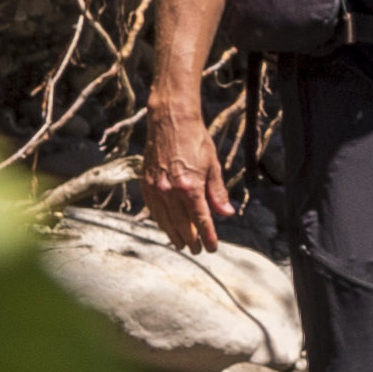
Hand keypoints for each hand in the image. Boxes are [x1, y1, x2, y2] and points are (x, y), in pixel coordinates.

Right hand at [147, 111, 231, 251]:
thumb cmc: (195, 141)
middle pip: (181, 224)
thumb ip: (217, 192)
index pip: (201, 219)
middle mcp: (170, 190)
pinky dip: (160, 220)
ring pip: (164, 219)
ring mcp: (155, 188)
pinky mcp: (146, 183)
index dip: (207, 236)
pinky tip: (167, 226)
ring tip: (181, 244)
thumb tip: (226, 213)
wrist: (170, 121)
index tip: (212, 247)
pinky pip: (153, 209)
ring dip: (173, 234)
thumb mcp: (213, 165)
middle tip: (197, 250)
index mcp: (189, 186)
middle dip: (190, 239)